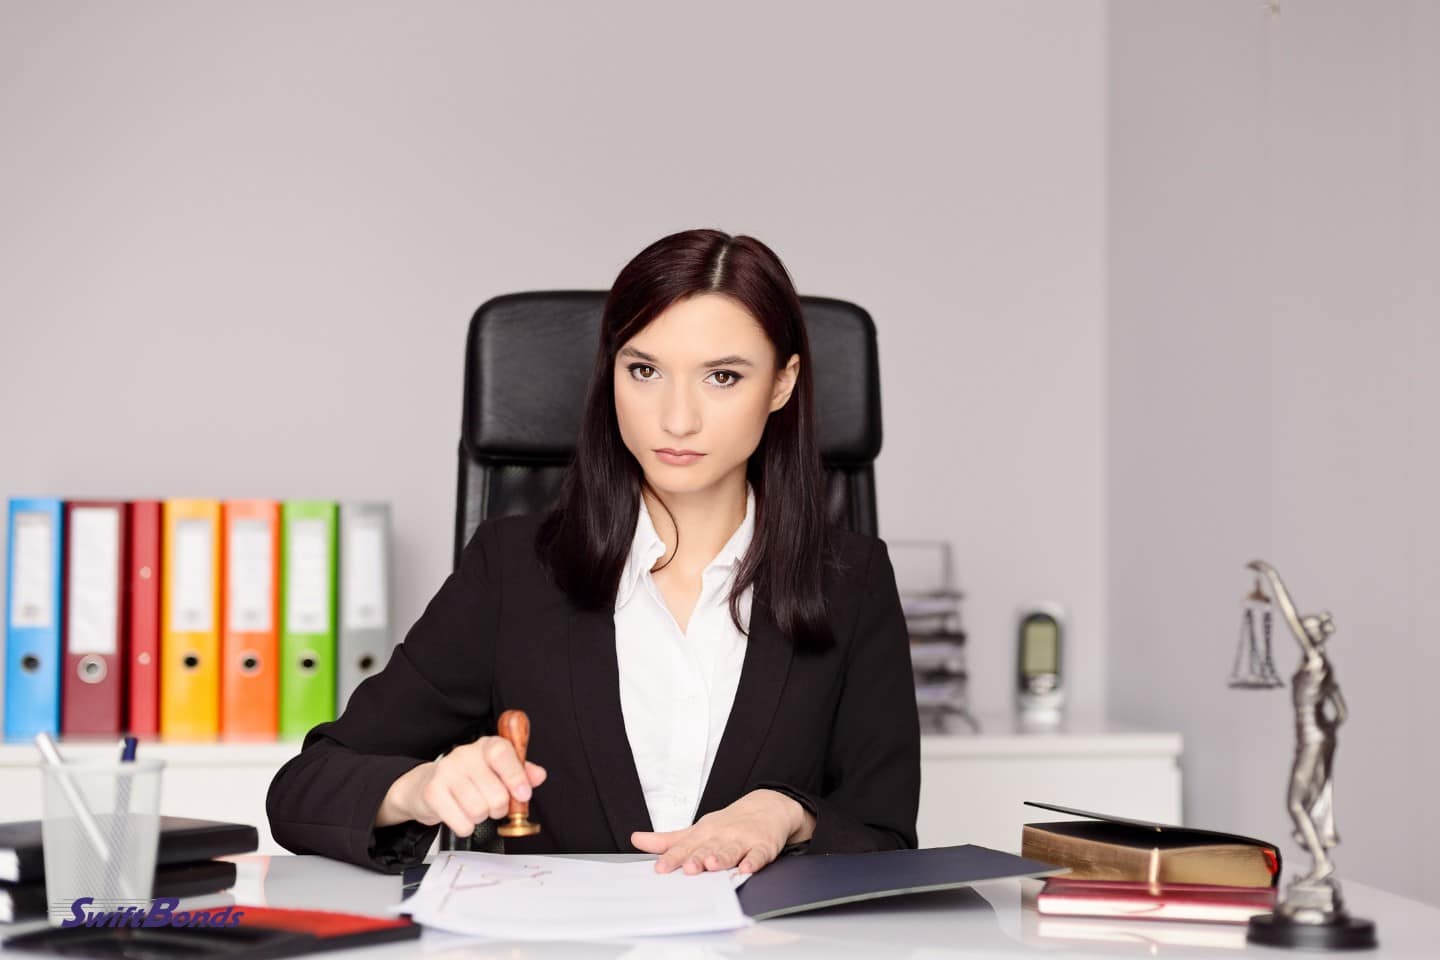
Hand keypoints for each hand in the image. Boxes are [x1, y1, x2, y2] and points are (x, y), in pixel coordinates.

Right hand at [376, 736, 545, 835]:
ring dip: (481, 817)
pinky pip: (462, 823)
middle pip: (495, 794)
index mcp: (486, 746)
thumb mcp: (498, 771)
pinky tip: (460, 815)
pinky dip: (465, 826)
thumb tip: (539, 775)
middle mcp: (465, 754)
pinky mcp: (432, 792)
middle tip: (492, 805)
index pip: (502, 754)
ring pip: (479, 811)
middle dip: (499, 808)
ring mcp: (446, 772)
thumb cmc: (469, 778)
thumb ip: (521, 772)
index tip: (523, 795)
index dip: (516, 777)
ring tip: (474, 808)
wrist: (427, 786)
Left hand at [630, 789, 815, 874]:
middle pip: (707, 849)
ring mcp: (742, 840)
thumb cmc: (728, 824)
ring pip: (730, 850)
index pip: (685, 847)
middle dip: (696, 858)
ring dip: (721, 857)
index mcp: (704, 832)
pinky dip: (753, 861)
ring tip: (712, 864)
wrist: (767, 807)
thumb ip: (668, 840)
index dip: (672, 858)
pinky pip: (758, 855)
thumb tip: (636, 840)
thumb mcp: (697, 829)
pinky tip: (747, 868)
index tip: (660, 868)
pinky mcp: (763, 846)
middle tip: (687, 868)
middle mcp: (721, 835)